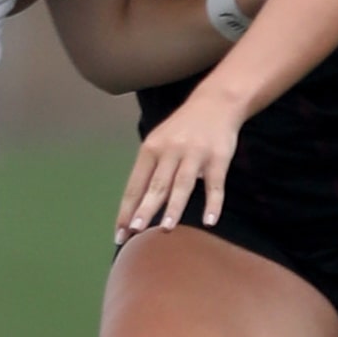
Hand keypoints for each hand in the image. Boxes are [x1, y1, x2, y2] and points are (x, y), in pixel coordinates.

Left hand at [114, 90, 242, 243]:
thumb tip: (135, 208)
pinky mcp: (218, 158)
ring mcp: (195, 154)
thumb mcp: (159, 142)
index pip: (135, 185)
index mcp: (150, 149)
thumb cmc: (182, 129)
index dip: (126, 210)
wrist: (215, 102)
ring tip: (166, 228)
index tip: (119, 234)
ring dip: (174, 207)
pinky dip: (213, 203)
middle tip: (135, 231)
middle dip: (145, 209)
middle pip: (156, 185)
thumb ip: (149, 171)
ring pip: (182, 184)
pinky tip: (209, 221)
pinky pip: (215, 184)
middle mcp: (170, 150)